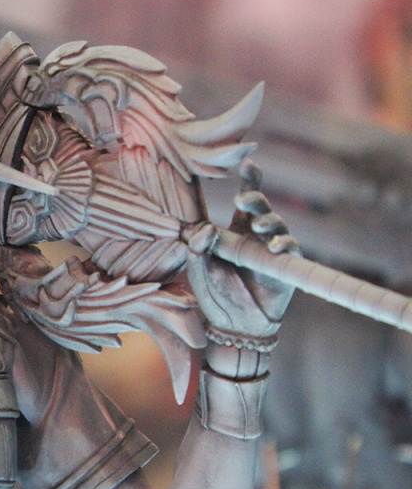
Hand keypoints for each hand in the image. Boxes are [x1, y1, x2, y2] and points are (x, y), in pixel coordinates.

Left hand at [186, 162, 298, 337]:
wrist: (232, 326)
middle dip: (255, 199)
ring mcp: (272, 251)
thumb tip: (206, 228)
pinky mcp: (286, 267)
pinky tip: (276, 245)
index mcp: (234, 232)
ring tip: (260, 227)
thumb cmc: (213, 294)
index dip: (250, 181)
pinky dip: (285, 244)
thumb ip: (198, 246)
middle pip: (261, 208)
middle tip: (244, 199)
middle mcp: (256, 237)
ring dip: (269, 222)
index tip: (249, 162)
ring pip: (277, 225)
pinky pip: (291, 249)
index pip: (243, 203)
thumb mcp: (198, 268)